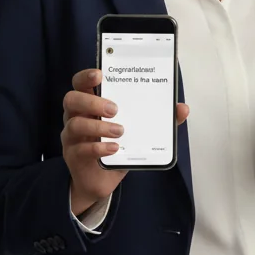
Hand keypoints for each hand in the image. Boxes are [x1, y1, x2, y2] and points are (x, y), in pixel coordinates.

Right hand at [62, 68, 188, 215]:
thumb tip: (183, 108)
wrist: (101, 180)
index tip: (100, 74)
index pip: (81, 83)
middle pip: (72, 99)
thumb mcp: (138, 131)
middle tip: (115, 109)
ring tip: (121, 131)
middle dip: (93, 101)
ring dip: (100, 126)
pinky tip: (114, 148)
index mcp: (91, 104)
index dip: (86, 76)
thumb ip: (159, 119)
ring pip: (75, 124)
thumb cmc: (118, 147)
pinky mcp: (73, 156)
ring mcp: (72, 137)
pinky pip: (81, 149)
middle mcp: (77, 117)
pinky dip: (99, 147)